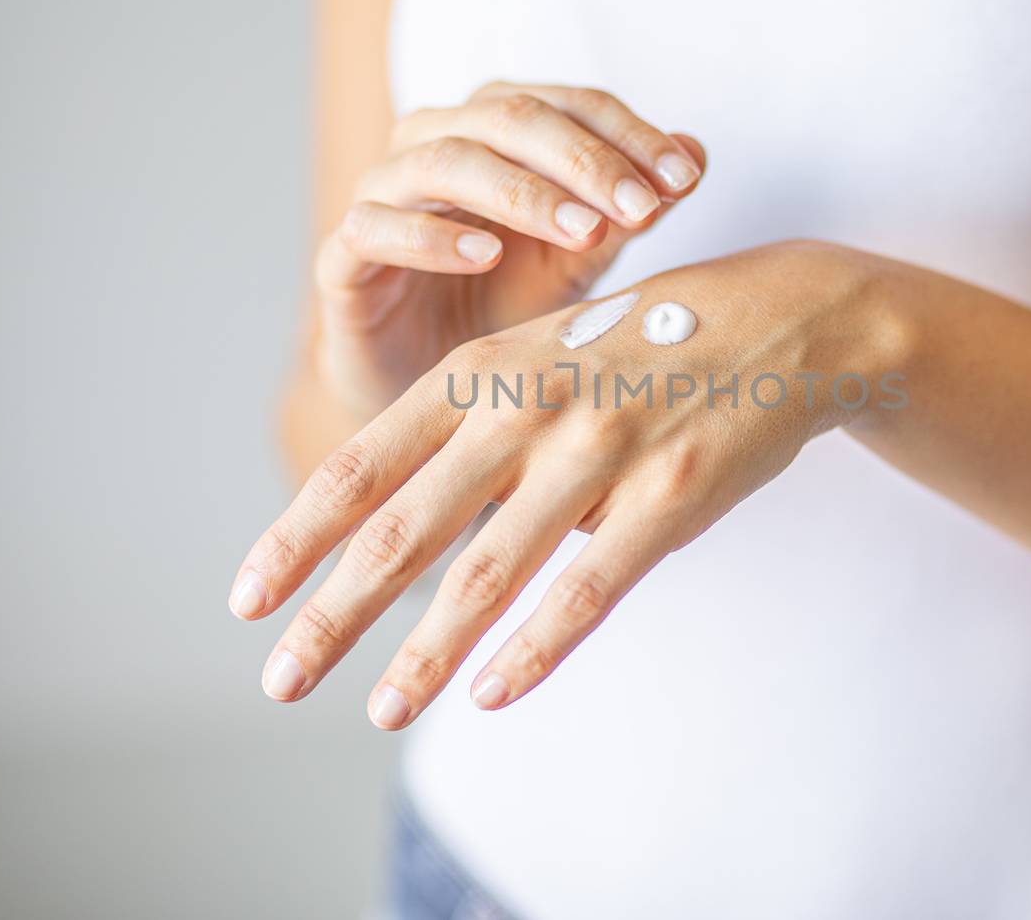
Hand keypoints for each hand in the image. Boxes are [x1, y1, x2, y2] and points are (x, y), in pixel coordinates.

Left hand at [230, 241, 909, 726]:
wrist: (783, 320)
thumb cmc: (646, 344)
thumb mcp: (543, 354)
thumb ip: (477, 432)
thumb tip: (420, 531)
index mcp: (484, 370)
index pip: (364, 466)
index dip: (298, 537)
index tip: (247, 599)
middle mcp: (527, 407)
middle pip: (407, 529)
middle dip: (333, 613)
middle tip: (280, 681)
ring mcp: (599, 451)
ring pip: (489, 571)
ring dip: (427, 653)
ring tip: (380, 711)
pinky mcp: (669, 495)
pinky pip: (591, 588)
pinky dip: (536, 648)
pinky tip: (493, 694)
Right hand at [316, 82, 704, 415]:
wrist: (432, 383)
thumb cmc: (508, 304)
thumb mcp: (584, 257)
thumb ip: (631, 208)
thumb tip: (696, 156)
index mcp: (497, 127)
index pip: (569, 103)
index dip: (629, 133)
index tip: (683, 178)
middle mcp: (436, 142)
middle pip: (508, 117)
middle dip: (584, 160)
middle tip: (641, 207)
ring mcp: (384, 194)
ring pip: (442, 160)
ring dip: (521, 193)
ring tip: (581, 232)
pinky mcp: (345, 256)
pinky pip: (374, 228)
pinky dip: (431, 238)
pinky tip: (486, 256)